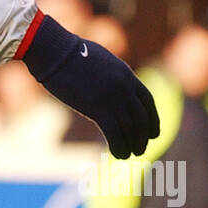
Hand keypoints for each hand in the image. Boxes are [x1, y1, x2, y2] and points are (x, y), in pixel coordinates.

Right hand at [20, 13, 159, 159]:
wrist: (55, 51)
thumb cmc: (70, 54)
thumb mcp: (100, 61)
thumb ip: (111, 76)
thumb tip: (111, 88)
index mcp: (126, 74)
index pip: (147, 101)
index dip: (153, 120)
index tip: (153, 133)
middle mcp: (124, 86)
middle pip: (141, 118)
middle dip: (142, 137)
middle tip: (140, 148)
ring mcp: (112, 97)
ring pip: (129, 128)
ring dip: (130, 145)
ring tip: (128, 155)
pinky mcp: (97, 108)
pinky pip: (114, 133)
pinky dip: (118, 146)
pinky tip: (117, 154)